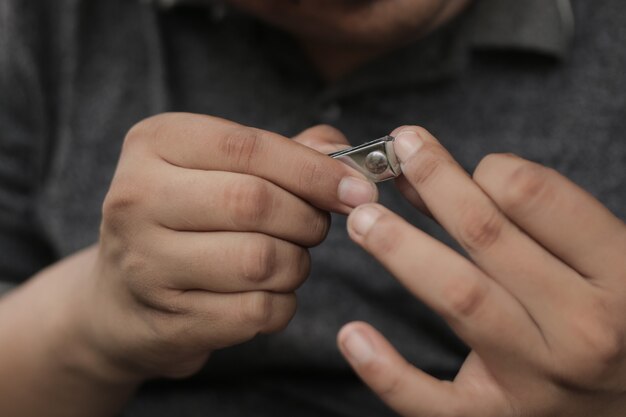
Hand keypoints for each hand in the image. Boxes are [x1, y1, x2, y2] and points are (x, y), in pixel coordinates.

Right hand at [74, 114, 375, 380]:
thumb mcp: (221, 168)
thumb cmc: (188, 218)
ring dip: (297, 264)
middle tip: (316, 226)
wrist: (121, 297)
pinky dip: (283, 303)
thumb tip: (347, 159)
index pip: (249, 147)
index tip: (358, 189)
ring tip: (288, 259)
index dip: (315, 170)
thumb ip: (286, 153)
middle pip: (256, 202)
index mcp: (155, 143)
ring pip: (262, 260)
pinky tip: (269, 293)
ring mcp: (145, 264)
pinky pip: (257, 311)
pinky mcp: (167, 319)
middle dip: (308, 218)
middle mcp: (136, 198)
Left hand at [338, 126, 625, 415]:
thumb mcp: (601, 257)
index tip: (467, 165)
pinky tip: (351, 336)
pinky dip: (385, 371)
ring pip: (457, 298)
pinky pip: (430, 401)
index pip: (536, 196)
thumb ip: (535, 216)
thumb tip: (444, 175)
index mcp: (618, 274)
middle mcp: (580, 327)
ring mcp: (535, 379)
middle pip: (487, 237)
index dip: (488, 167)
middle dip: (434, 186)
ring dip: (401, 249)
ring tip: (363, 219)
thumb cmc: (615, 317)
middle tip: (396, 154)